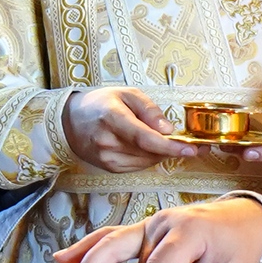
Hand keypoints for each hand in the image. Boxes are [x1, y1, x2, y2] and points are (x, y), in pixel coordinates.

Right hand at [55, 197, 261, 262]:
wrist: (246, 217)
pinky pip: (112, 236)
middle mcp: (164, 224)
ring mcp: (151, 223)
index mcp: (189, 232)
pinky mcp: (145, 228)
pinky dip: (88, 247)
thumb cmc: (240, 245)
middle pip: (137, 262)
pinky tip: (65, 258)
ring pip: (115, 245)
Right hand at [63, 87, 195, 172]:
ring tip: (162, 139)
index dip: (170, 147)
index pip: (145, 138)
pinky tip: (145, 146)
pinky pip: (138, 166)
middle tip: (188, 142)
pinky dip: (148, 157)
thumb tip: (168, 130)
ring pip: (147, 161)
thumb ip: (149, 110)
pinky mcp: (109, 168)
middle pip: (150, 152)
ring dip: (160, 153)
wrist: (70, 121)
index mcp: (112, 117)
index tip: (191, 149)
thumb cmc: (100, 103)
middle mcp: (107, 141)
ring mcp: (107, 158)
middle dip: (172, 148)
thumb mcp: (127, 94)